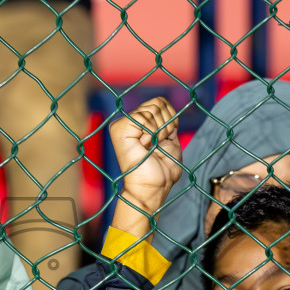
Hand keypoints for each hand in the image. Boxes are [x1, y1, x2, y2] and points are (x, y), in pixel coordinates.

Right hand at [109, 97, 183, 216]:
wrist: (154, 187)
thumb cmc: (163, 170)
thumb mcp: (170, 140)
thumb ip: (167, 122)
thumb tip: (166, 106)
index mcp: (139, 123)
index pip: (160, 102)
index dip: (170, 119)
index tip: (164, 139)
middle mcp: (128, 121)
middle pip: (158, 103)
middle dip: (166, 125)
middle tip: (157, 145)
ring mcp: (122, 124)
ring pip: (153, 109)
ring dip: (160, 131)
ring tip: (151, 147)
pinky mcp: (119, 129)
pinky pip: (144, 117)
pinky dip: (152, 133)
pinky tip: (145, 146)